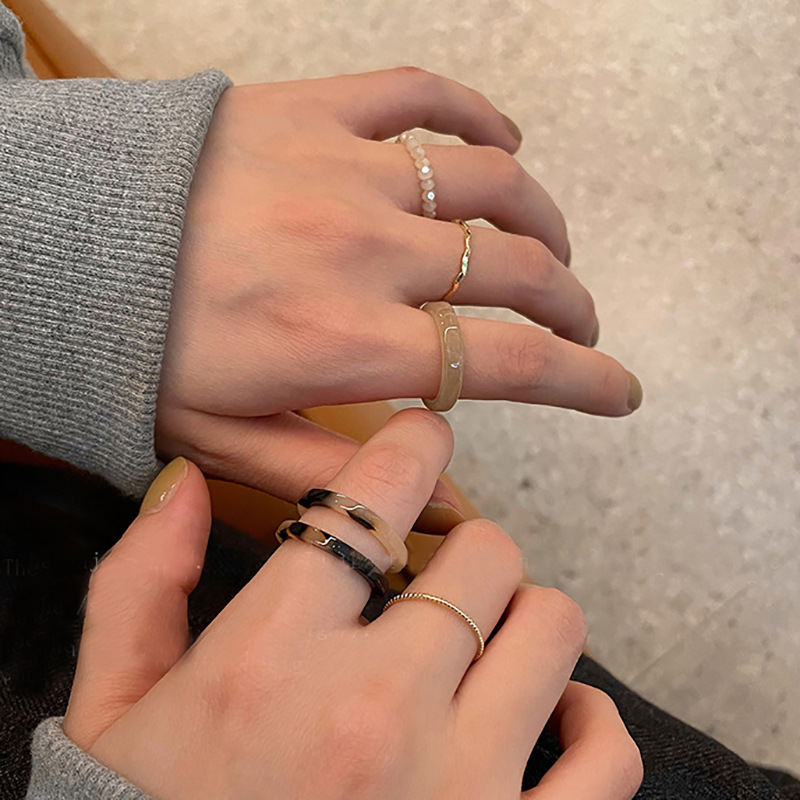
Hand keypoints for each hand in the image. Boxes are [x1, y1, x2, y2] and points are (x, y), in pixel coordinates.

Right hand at [64, 409, 641, 798]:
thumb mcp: (113, 714)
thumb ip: (140, 588)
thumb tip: (187, 486)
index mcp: (268, 662)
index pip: (372, 497)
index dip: (413, 445)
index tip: (424, 439)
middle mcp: (371, 714)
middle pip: (484, 555)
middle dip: (463, 552)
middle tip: (437, 583)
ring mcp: (457, 791)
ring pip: (552, 628)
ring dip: (521, 621)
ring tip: (481, 649)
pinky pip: (604, 754)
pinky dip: (587, 722)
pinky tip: (543, 724)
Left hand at [155, 67, 641, 500]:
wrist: (55, 244)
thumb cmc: (132, 348)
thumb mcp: (218, 442)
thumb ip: (326, 471)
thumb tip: (410, 490)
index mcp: (345, 343)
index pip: (504, 363)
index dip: (583, 380)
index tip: (622, 390)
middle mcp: (365, 252)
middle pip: (517, 269)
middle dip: (571, 302)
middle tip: (580, 322)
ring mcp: (346, 168)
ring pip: (492, 180)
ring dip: (543, 217)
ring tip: (550, 246)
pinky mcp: (317, 108)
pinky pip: (425, 95)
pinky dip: (481, 113)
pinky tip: (504, 138)